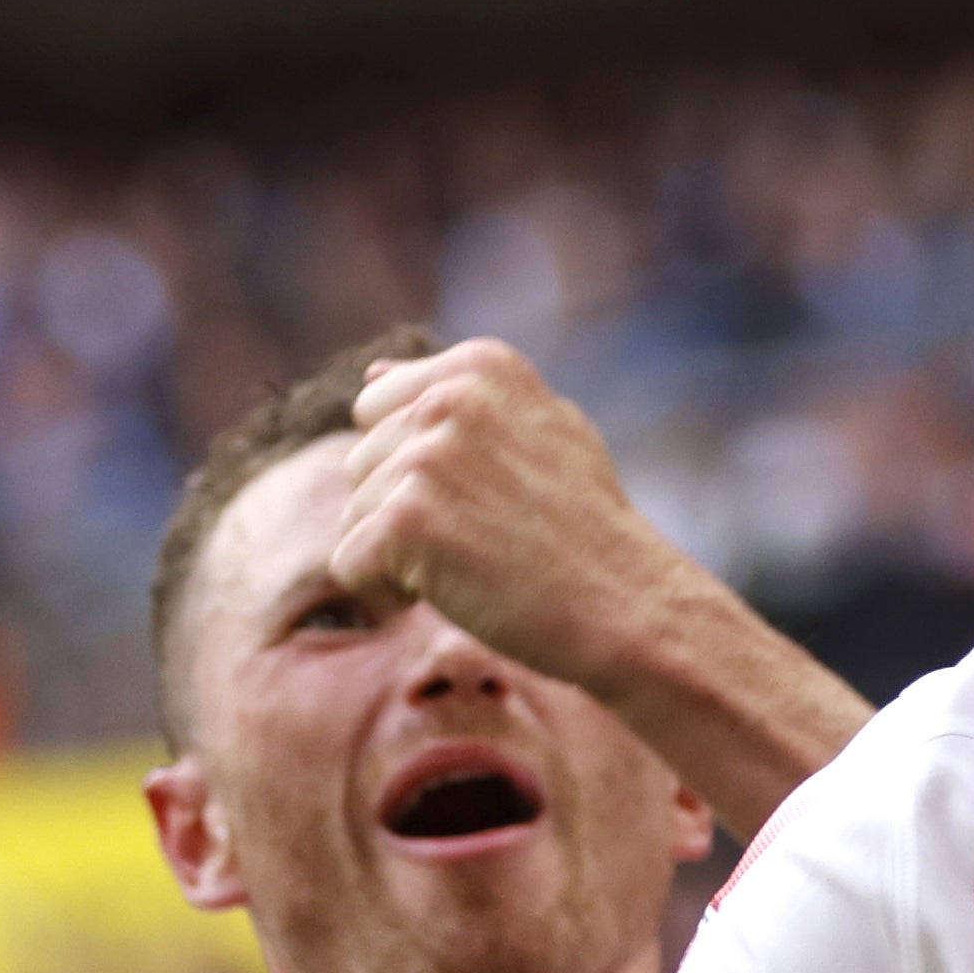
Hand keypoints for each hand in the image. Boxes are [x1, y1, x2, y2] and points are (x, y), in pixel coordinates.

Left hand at [330, 343, 687, 704]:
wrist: (625, 607)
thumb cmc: (587, 530)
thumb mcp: (542, 431)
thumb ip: (459, 400)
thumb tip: (370, 376)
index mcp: (480, 365)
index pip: (376, 408)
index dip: (414, 466)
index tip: (482, 495)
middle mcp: (449, 397)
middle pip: (360, 464)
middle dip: (405, 512)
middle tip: (487, 537)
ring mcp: (426, 456)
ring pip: (353, 516)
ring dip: (400, 556)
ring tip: (478, 564)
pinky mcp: (405, 518)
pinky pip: (349, 563)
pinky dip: (389, 592)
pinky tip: (455, 592)